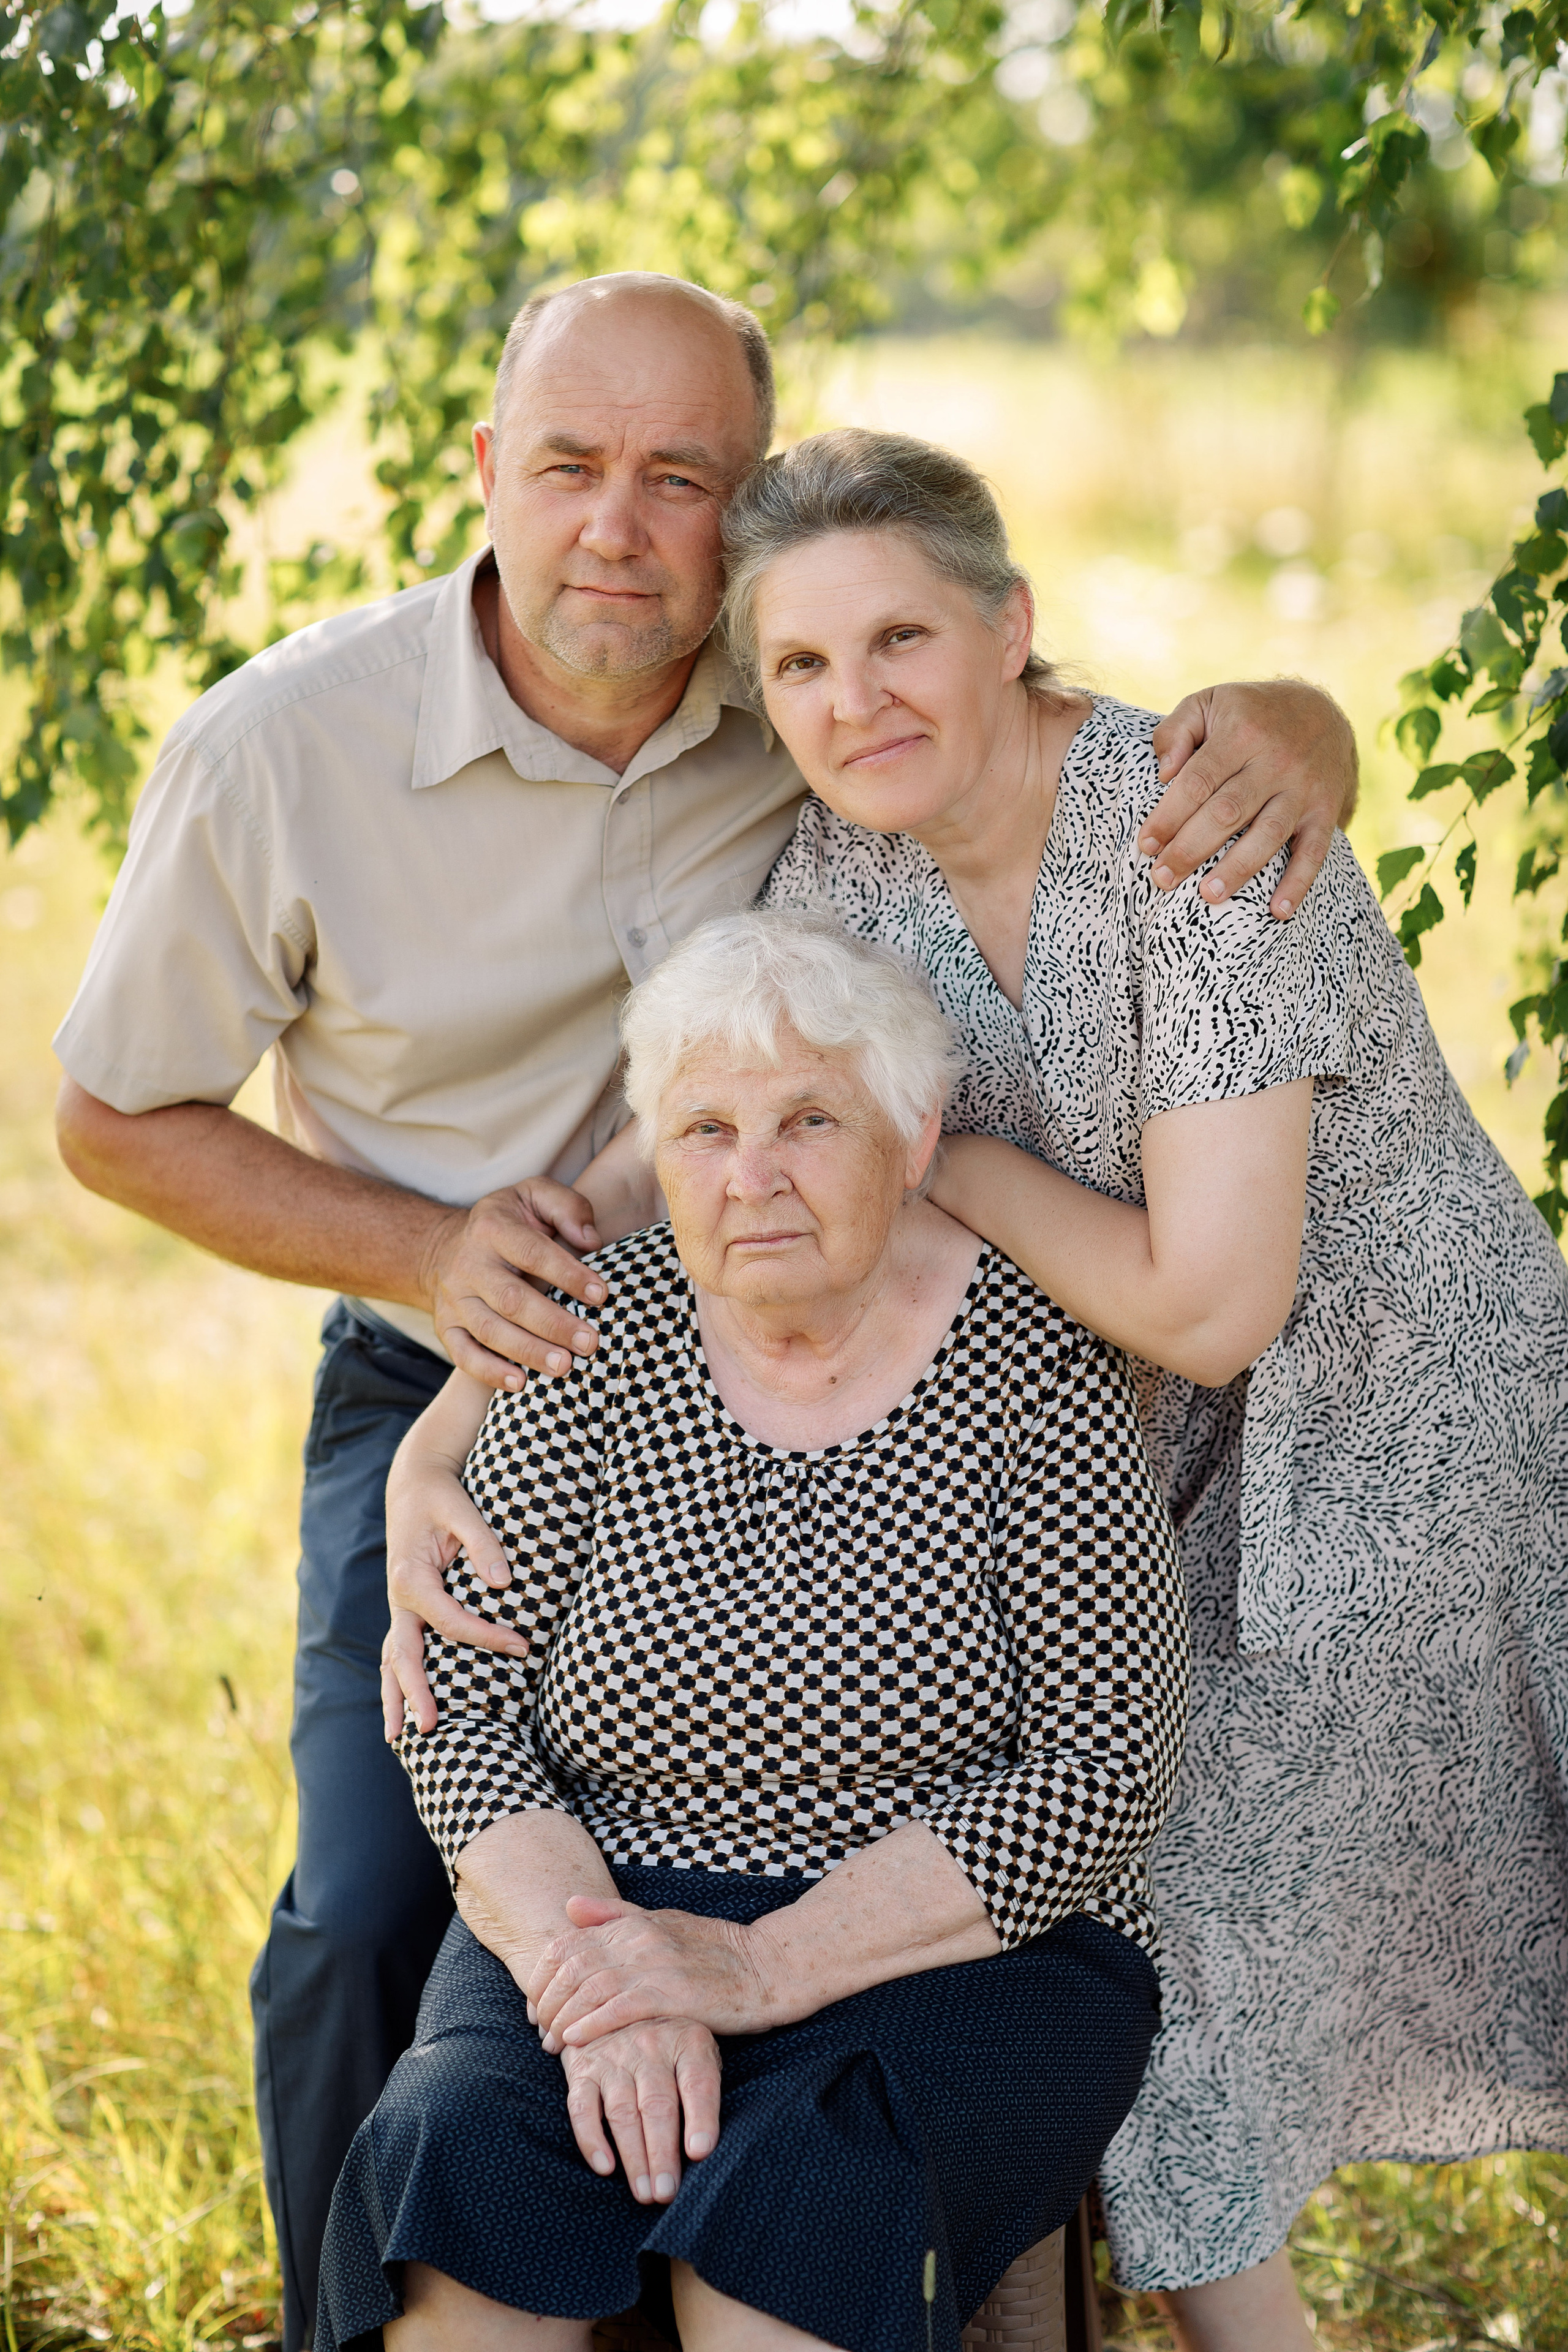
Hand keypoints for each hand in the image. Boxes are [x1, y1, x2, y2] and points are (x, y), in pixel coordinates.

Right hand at [381, 1405, 527, 1737]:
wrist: (415, 1483)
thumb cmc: (443, 1496)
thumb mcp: (463, 1510)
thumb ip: (483, 1543)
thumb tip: (503, 1583)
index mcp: (411, 1576)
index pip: (449, 1621)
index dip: (486, 1637)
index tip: (523, 1647)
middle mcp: (400, 1598)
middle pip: (403, 1655)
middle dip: (416, 1692)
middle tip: (430, 1729)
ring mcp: (400, 1607)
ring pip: (392, 1659)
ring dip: (396, 1697)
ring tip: (400, 1737)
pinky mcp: (407, 1610)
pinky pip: (400, 1651)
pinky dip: (400, 1680)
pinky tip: (404, 1709)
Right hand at [420, 1176, 606, 1384]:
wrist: (446, 1246)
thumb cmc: (509, 1223)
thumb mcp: (534, 1196)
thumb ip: (567, 1207)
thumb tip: (590, 1240)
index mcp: (493, 1227)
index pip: (533, 1252)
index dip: (567, 1274)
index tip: (600, 1295)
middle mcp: (468, 1264)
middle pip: (512, 1299)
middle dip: (553, 1324)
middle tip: (590, 1343)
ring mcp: (455, 1299)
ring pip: (490, 1330)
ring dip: (529, 1352)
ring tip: (565, 1367)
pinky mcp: (446, 1327)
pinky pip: (463, 1354)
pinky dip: (489, 1372)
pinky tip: (520, 1383)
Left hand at [527, 1896, 779, 2050]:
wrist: (768, 1967)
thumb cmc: (715, 1951)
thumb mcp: (664, 1923)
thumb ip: (616, 1916)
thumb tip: (570, 1905)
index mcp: (635, 1923)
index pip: (569, 1943)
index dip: (543, 1975)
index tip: (535, 2003)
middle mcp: (641, 1938)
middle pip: (572, 1967)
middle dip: (546, 2000)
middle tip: (537, 2028)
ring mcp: (658, 1964)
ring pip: (590, 1988)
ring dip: (562, 2017)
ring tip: (549, 2042)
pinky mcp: (675, 1993)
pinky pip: (621, 2008)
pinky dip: (591, 2023)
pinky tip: (575, 2040)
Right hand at [559, 2018, 721, 2202]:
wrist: (614, 2002)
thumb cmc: (669, 2042)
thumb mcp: (697, 2048)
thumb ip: (705, 2087)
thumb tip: (708, 2148)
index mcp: (688, 2040)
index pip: (698, 2081)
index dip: (700, 2117)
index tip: (700, 2152)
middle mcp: (651, 2045)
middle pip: (658, 2104)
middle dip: (663, 2153)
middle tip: (666, 2192)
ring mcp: (614, 2056)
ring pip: (623, 2112)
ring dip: (633, 2156)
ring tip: (644, 2193)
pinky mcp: (582, 2069)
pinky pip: (582, 2107)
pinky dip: (591, 2139)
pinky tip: (604, 2167)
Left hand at [1144, 679, 1357, 918]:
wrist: (1322, 710)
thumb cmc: (1249, 713)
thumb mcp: (1210, 703)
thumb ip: (1177, 731)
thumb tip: (1163, 773)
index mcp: (1241, 733)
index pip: (1197, 782)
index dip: (1169, 816)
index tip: (1146, 845)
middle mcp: (1275, 761)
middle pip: (1228, 812)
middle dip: (1191, 849)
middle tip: (1162, 879)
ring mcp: (1303, 788)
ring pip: (1268, 833)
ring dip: (1238, 868)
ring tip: (1208, 896)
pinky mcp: (1325, 810)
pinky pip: (1314, 851)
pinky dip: (1298, 883)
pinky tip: (1278, 911)